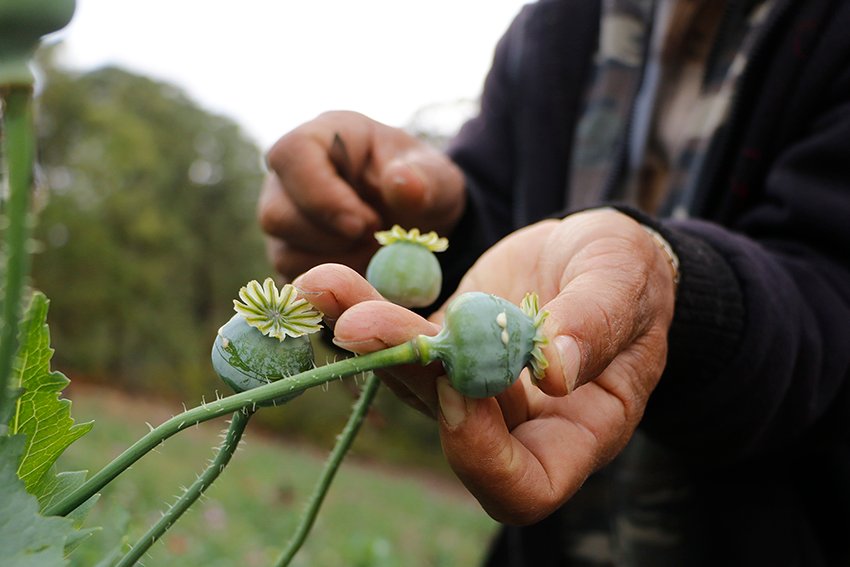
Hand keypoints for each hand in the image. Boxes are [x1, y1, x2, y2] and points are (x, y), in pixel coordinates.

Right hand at [260, 110, 465, 280]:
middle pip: (276, 214)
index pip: (291, 155)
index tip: (362, 224)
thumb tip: (402, 183)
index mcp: (323, 137)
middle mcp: (290, 178)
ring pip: (284, 253)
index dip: (320, 195)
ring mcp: (285, 219)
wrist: (420, 220)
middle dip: (331, 237)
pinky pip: (297, 281)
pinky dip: (334, 284)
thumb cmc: (421, 186)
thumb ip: (425, 179)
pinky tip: (364, 267)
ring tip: (375, 250)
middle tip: (375, 237)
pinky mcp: (290, 257)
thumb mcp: (437, 178)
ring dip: (337, 263)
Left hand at [295, 209, 676, 523]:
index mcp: (577, 431)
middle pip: (449, 426)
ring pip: (410, 382)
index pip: (525, 485)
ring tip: (321, 286)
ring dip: (364, 338)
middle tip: (359, 323)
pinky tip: (326, 281)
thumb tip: (558, 370)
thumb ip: (596, 324)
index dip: (482, 456)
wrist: (597, 252)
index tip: (459, 386)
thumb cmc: (631, 274)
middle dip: (402, 373)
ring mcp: (474, 389)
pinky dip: (361, 312)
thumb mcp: (626, 284)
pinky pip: (399, 344)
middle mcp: (517, 423)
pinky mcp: (444, 350)